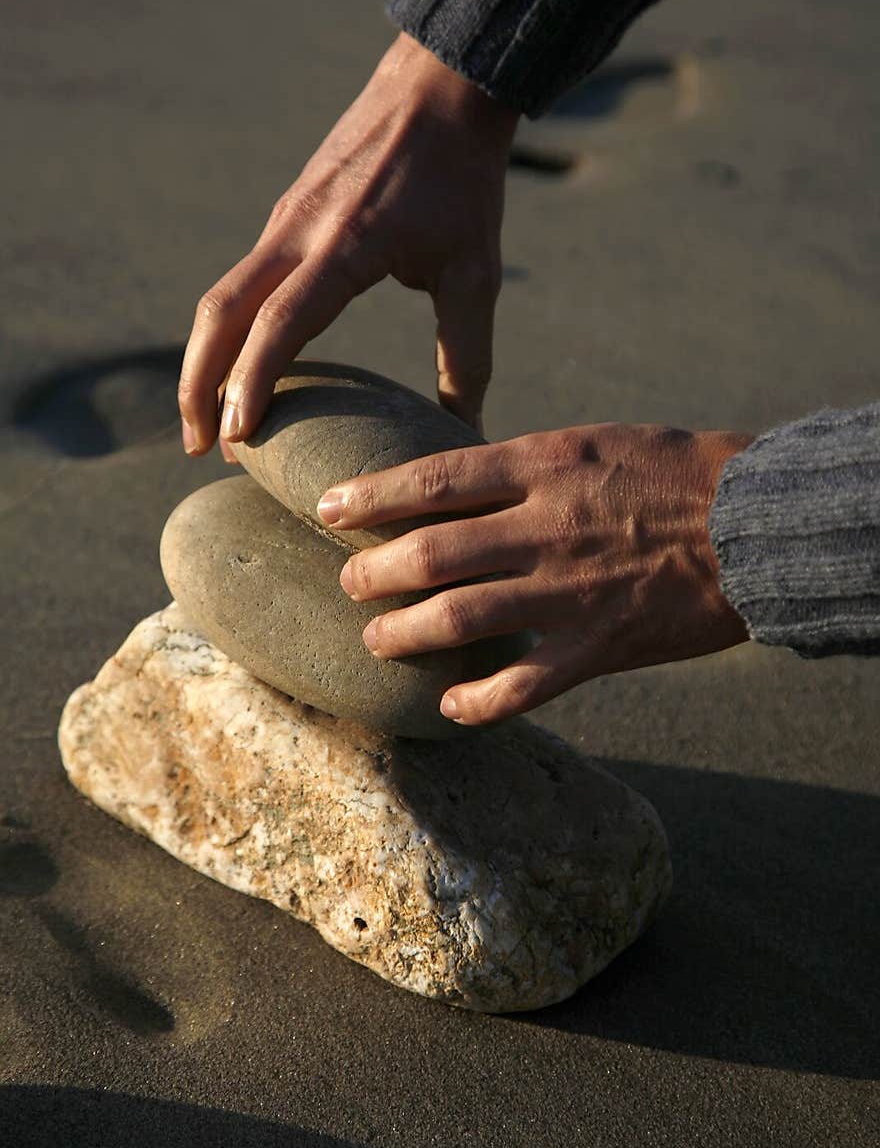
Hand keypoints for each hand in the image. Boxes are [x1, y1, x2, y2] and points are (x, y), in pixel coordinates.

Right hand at [178, 33, 518, 458]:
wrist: (440, 83)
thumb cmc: (464, 180)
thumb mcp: (476, 271)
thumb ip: (467, 354)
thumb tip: (466, 433)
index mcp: (343, 247)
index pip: (279, 325)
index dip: (251, 382)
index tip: (237, 437)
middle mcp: (297, 233)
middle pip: (220, 314)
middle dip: (199, 384)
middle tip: (197, 446)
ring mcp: (284, 221)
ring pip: (222, 297)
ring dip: (206, 361)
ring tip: (210, 421)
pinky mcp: (286, 215)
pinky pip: (244, 280)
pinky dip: (230, 329)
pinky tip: (242, 364)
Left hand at [316, 424, 752, 724]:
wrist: (760, 523)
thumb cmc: (678, 472)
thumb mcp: (594, 442)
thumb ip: (526, 467)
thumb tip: (456, 486)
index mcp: (545, 466)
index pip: (434, 479)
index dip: (371, 496)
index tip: (328, 507)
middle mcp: (545, 528)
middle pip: (430, 555)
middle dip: (373, 574)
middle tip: (349, 584)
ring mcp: (570, 591)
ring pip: (459, 620)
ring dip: (404, 634)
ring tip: (376, 639)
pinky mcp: (599, 646)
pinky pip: (522, 686)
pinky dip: (478, 701)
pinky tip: (449, 705)